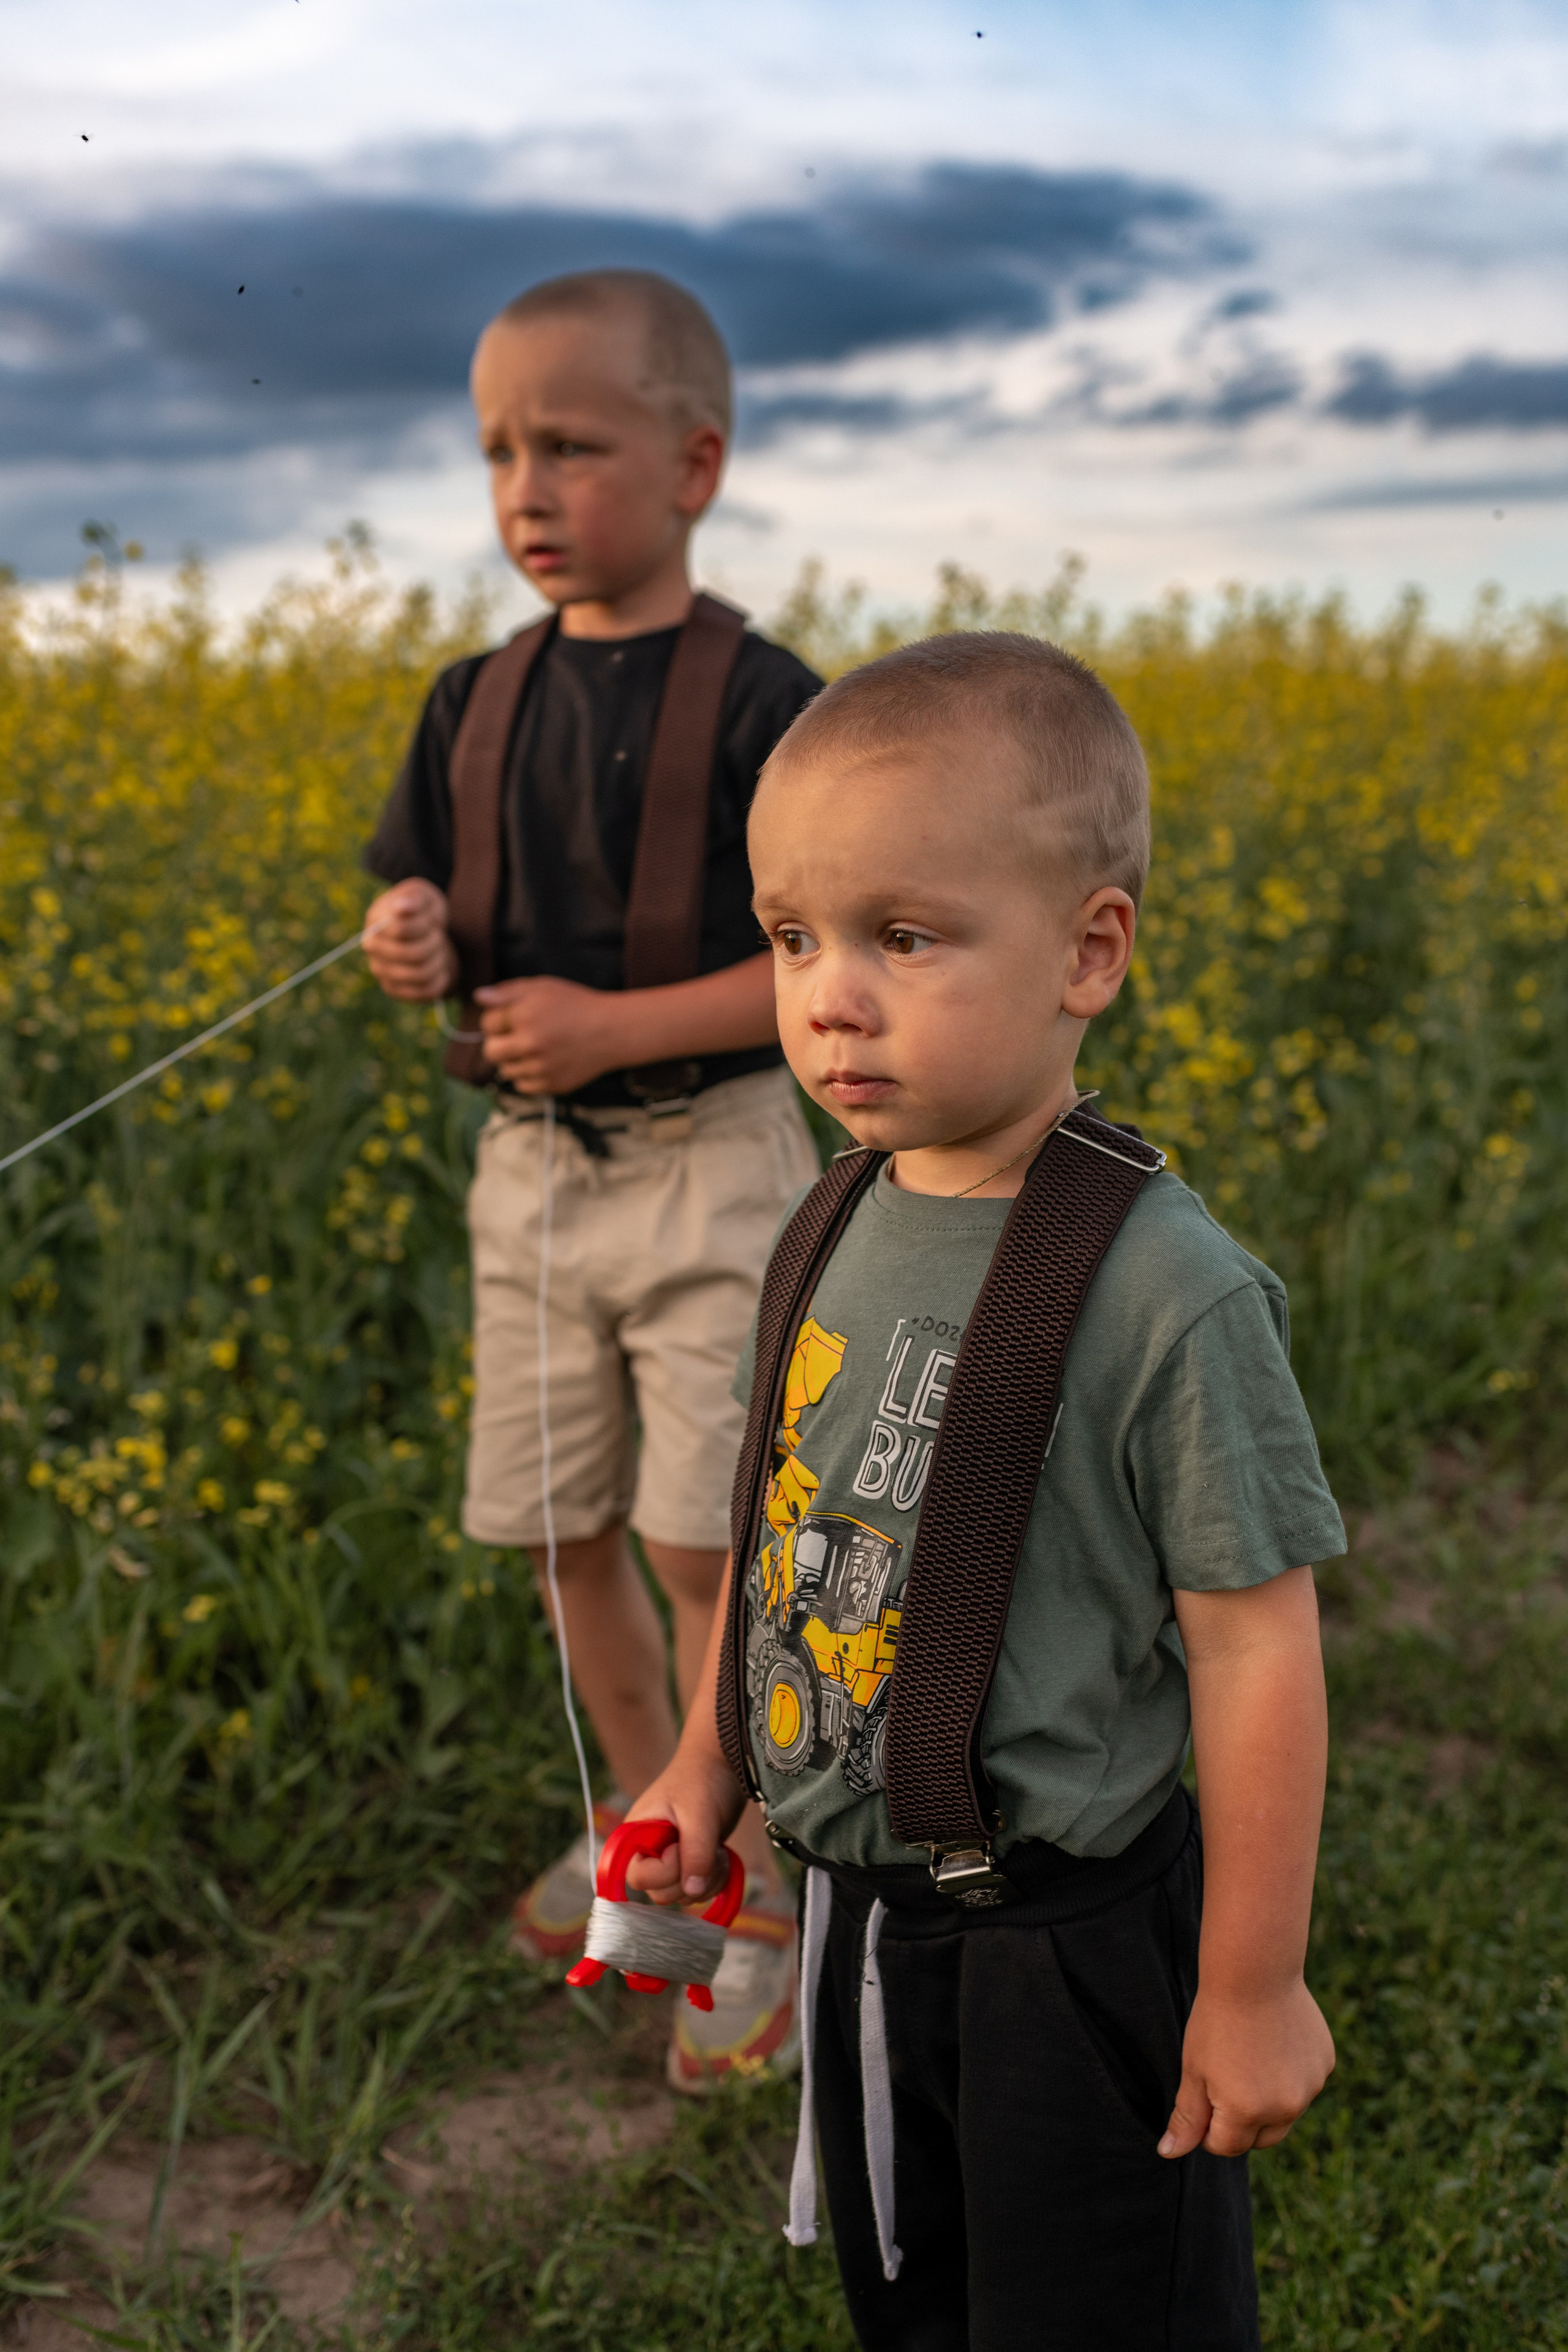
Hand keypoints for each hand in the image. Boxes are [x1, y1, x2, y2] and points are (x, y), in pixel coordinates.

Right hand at [363, 881, 457, 1002]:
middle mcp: (372, 948)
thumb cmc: (422, 910)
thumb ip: (414, 898)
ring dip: (439, 961)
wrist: (424, 933)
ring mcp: (381, 971)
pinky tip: (440, 967)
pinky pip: (425, 991)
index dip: (425, 925)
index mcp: (375, 921)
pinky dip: (440, 979)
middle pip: (413, 954)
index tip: (432, 920)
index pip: (401, 929)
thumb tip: (402, 906)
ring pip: (420, 974)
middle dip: (435, 943)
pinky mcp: (394, 990)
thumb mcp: (423, 896)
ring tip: (440, 950)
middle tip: (438, 936)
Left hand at [474, 975, 619, 1094]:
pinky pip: (522, 1085)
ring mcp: (541, 1068)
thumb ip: (508, 991)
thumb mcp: (543, 987)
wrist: (612, 1031)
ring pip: (505, 1070)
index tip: (514, 1017)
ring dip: (514, 1060)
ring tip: (536, 1047)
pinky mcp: (551, 1085)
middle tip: (517, 1036)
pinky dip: (528, 1075)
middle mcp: (531, 1044)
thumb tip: (478, 997)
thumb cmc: (576, 1005)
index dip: (497, 1018)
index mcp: (525, 1015)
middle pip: (490, 1051)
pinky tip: (544, 1061)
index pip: (487, 1023)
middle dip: (498, 1043)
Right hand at [622, 1752, 745, 1907]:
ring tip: (716, 1849)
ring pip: (682, 1896)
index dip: (664, 1870)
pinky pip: (698, 1891)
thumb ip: (695, 1853)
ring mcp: (670, 1860)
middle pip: (660, 1894)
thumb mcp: (699, 1814)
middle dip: (690, 1878)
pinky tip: (721, 1857)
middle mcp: (649, 1852)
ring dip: (707, 1880)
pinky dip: (715, 1881)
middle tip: (706, 1848)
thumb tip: (692, 1890)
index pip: (638, 1877)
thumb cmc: (703, 1780)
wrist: (723, 1765)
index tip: (682, 1845)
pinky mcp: (690, 1864)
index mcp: (636, 1836)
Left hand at [1158, 1978, 1334, 2158]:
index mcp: (1246, 2112)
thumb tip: (1169, 2154)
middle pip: (1260, 2139)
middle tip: (1225, 2079)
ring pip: (1285, 2113)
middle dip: (1240, 2123)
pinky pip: (1304, 2086)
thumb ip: (1186, 2118)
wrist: (1255, 1971)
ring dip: (1268, 2101)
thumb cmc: (1216, 2019)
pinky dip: (1290, 2076)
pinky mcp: (1324, 2066)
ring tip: (1250, 2057)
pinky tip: (1274, 2042)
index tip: (1203, 2094)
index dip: (1208, 2127)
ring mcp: (1310, 2088)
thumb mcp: (1193, 2069)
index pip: (1225, 2146)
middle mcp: (1284, 2108)